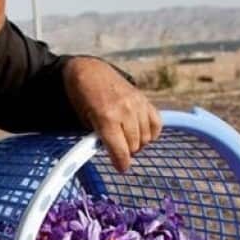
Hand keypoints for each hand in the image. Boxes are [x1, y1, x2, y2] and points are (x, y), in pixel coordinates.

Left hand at [63, 58, 161, 172]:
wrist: (90, 72)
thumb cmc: (83, 98)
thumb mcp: (84, 121)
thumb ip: (99, 138)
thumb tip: (114, 156)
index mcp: (106, 117)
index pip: (120, 150)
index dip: (121, 163)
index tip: (121, 168)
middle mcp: (125, 111)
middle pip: (134, 145)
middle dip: (126, 152)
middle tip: (118, 148)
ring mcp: (137, 104)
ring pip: (146, 137)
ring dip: (137, 143)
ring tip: (126, 139)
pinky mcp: (144, 99)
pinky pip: (156, 123)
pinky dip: (151, 132)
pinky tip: (140, 132)